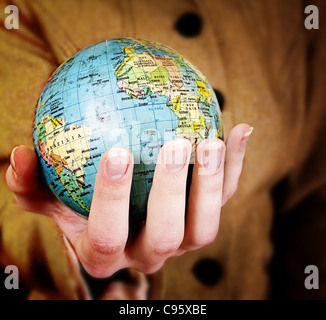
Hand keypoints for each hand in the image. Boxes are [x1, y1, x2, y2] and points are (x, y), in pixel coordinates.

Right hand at [6, 123, 251, 277]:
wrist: (120, 217)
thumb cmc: (80, 205)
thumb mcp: (52, 198)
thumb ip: (32, 185)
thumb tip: (18, 156)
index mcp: (106, 251)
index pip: (107, 235)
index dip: (111, 199)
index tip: (116, 152)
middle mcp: (148, 253)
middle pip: (165, 236)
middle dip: (171, 192)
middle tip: (175, 144)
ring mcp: (182, 241)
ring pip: (204, 226)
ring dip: (210, 183)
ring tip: (212, 140)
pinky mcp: (204, 221)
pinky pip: (225, 197)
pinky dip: (236, 165)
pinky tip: (240, 129)